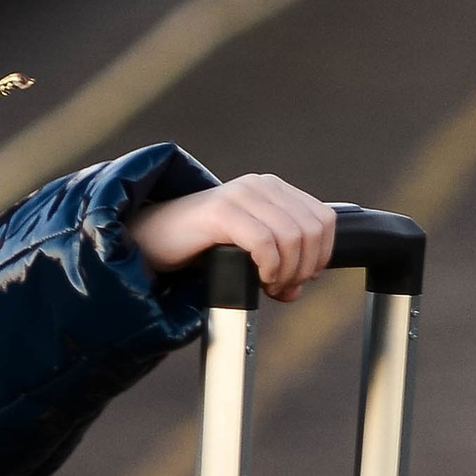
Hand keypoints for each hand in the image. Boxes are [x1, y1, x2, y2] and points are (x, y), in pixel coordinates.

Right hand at [128, 173, 338, 301]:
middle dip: (304, 268)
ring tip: (268, 286)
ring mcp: (241, 195)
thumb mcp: (246, 251)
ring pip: (293, 237)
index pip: (324, 219)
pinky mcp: (222, 211)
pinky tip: (259, 278)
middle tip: (282, 287)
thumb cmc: (197, 247)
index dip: (321, 255)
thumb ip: (276, 263)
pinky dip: (270, 268)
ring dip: (286, 272)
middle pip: (312, 230)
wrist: (151, 239)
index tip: (301, 278)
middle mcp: (260, 185)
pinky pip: (265, 242)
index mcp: (273, 189)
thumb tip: (297, 290)